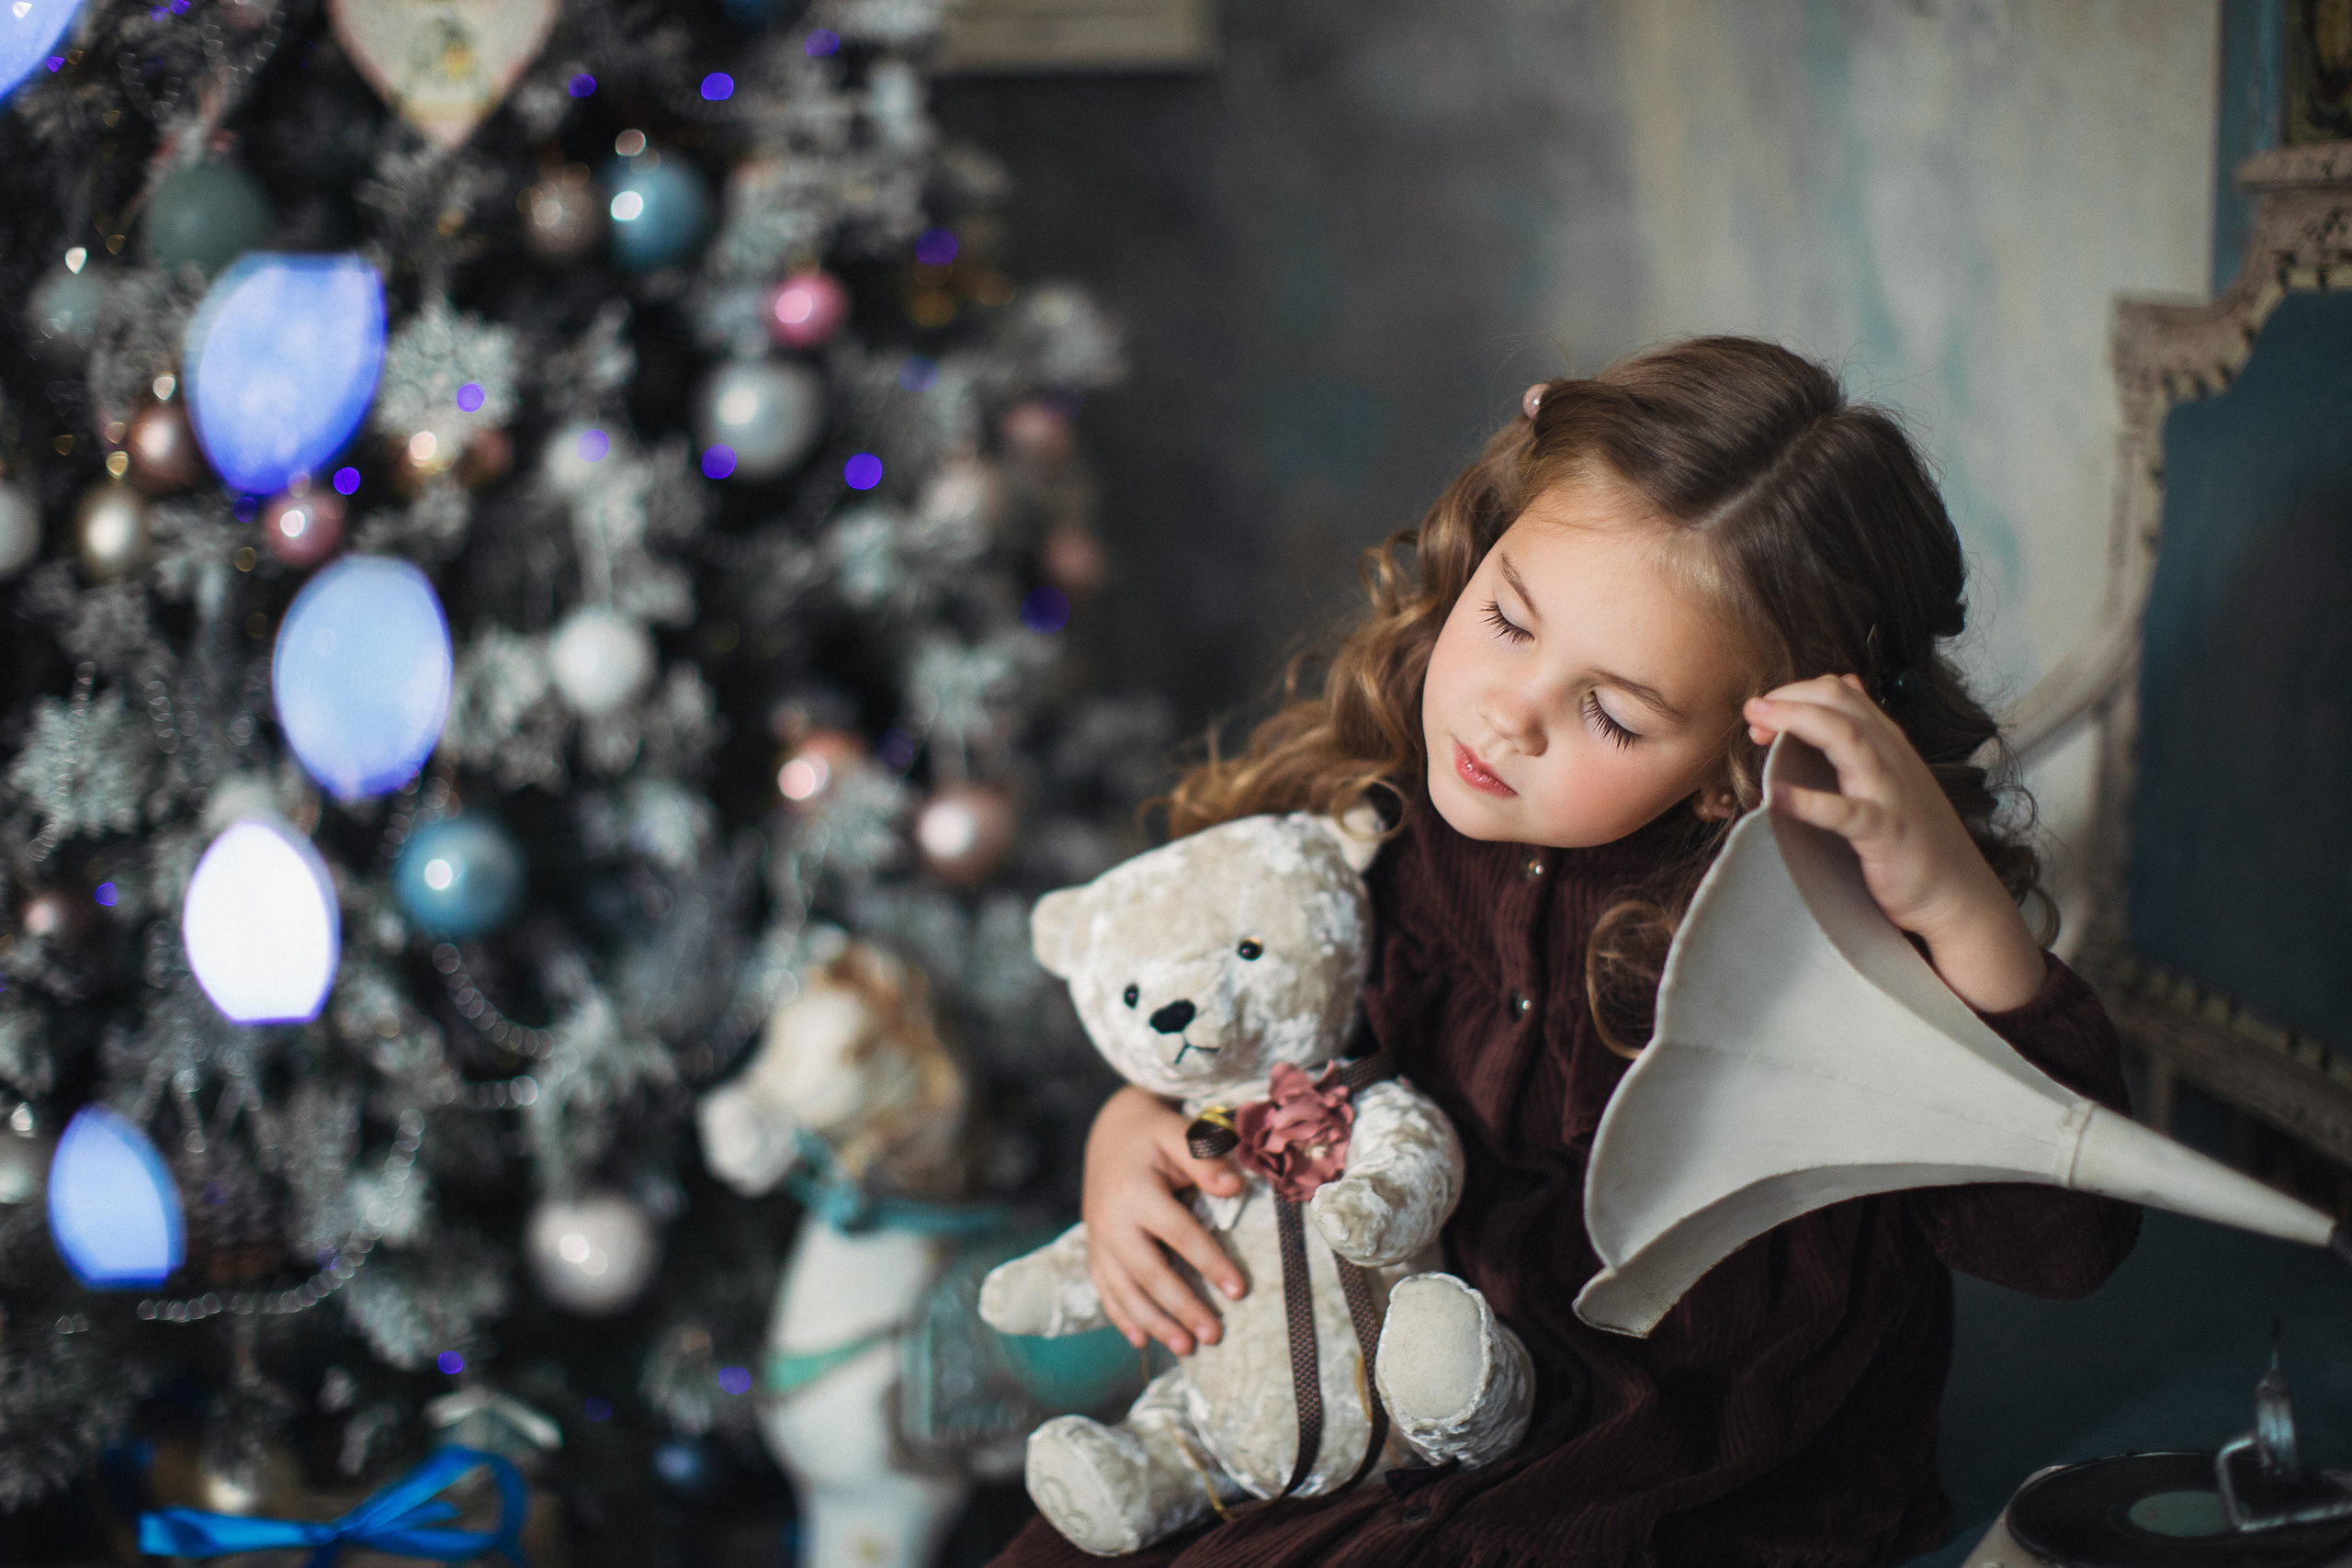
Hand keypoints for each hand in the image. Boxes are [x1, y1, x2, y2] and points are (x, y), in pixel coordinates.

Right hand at [1082, 1084, 1248, 1354]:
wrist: (1110, 1130)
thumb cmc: (1155, 1134)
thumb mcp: (1180, 1133)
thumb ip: (1206, 1159)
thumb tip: (1234, 1187)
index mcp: (1134, 1190)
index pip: (1179, 1234)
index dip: (1210, 1263)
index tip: (1239, 1291)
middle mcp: (1110, 1219)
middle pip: (1148, 1273)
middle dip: (1181, 1307)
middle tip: (1214, 1336)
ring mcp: (1098, 1238)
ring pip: (1124, 1289)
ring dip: (1154, 1323)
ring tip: (1186, 1348)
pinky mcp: (1094, 1248)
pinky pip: (1105, 1288)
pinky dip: (1121, 1316)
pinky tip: (1141, 1340)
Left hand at [1742, 674, 2047, 1012]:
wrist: (1958, 894)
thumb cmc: (1915, 836)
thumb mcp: (1892, 771)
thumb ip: (1865, 730)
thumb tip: (1845, 682)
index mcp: (1887, 743)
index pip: (1841, 693)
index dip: (1796, 693)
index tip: (1763, 713)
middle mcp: (1890, 757)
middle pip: (1840, 703)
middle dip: (1791, 697)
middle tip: (1752, 709)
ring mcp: (1889, 793)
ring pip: (1847, 737)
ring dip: (1799, 722)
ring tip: (1759, 725)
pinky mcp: (1886, 832)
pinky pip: (1846, 812)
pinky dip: (1810, 802)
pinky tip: (1775, 798)